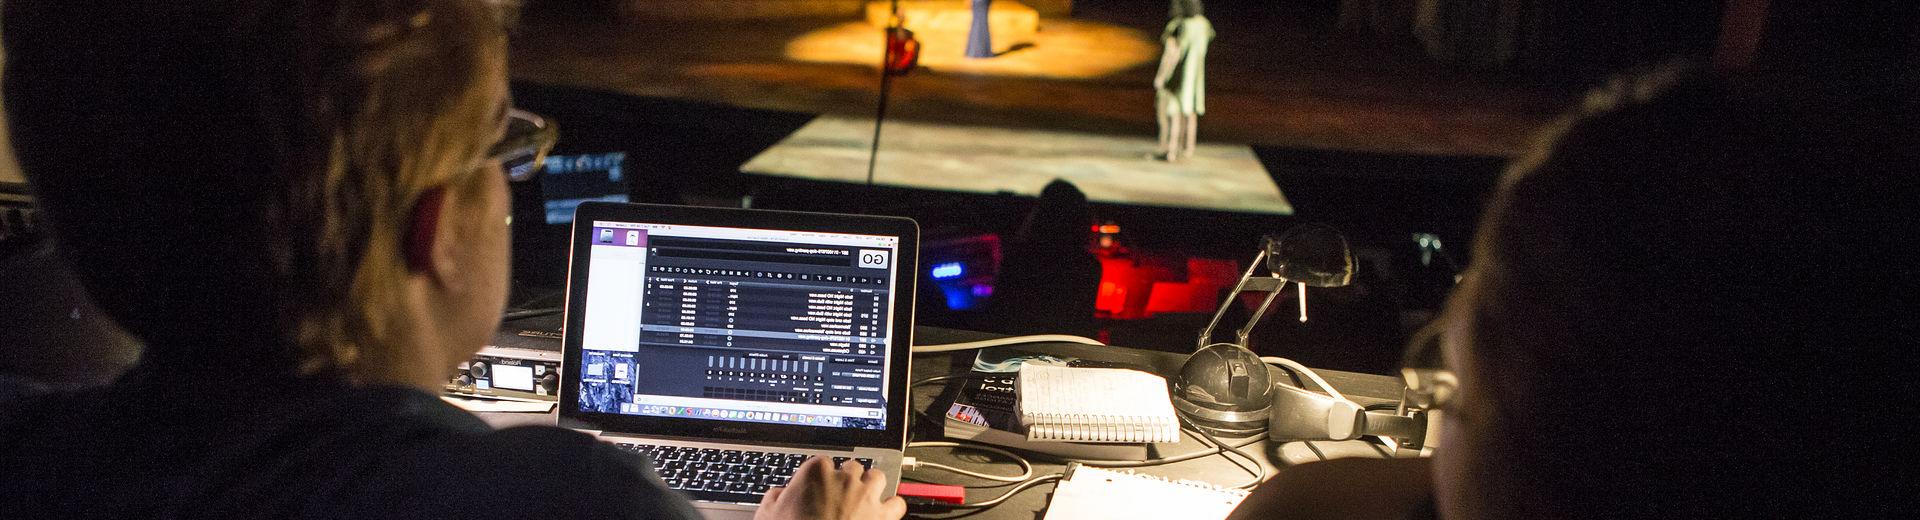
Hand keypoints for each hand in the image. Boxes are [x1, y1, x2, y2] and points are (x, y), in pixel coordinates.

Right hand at [754, 457, 905, 519]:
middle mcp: (844, 479)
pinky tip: (884, 513)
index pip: (821, 463)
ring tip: (864, 498)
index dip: (819, 478)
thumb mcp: (767, 514)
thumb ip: (775, 498)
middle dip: (847, 479)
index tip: (815, 489)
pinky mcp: (882, 516)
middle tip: (839, 496)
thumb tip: (777, 496)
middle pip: (852, 467)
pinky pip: (896, 503)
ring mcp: (866, 496)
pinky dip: (891, 507)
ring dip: (872, 486)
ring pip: (877, 478)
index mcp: (816, 472)